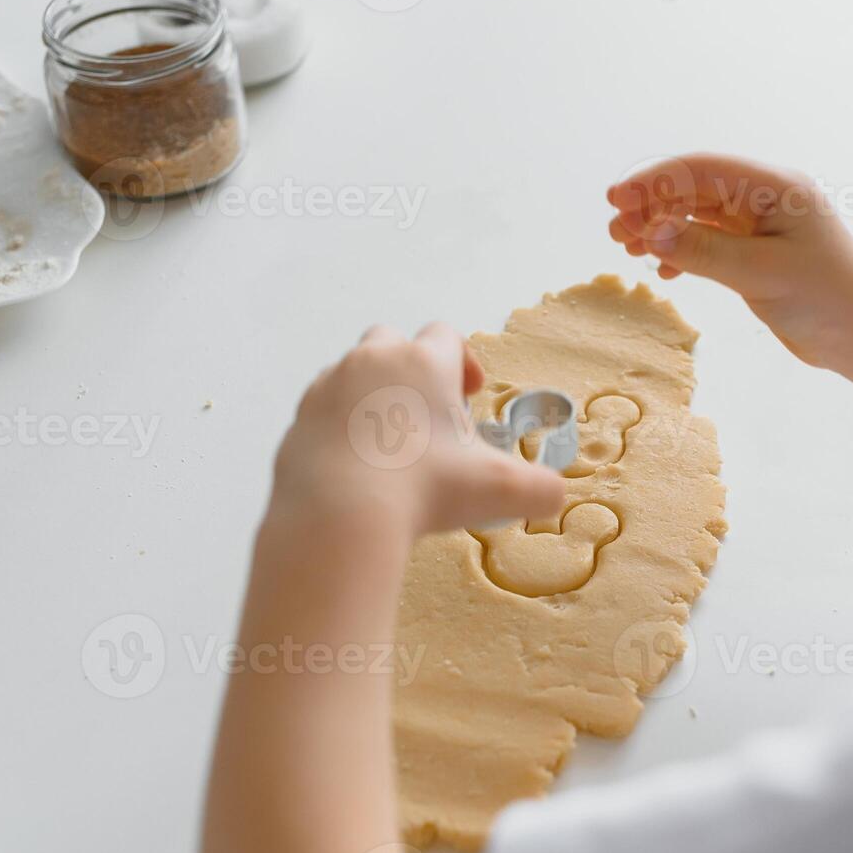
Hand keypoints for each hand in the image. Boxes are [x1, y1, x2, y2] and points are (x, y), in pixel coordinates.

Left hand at [271, 323, 563, 536]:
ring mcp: (327, 388)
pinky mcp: (297, 421)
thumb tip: (555, 495)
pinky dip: (340, 430)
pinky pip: (322, 413)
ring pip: (353, 375)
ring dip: (374, 399)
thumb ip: (539, 488)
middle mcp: (372, 362)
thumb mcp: (501, 491)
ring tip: (392, 447)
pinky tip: (358, 469)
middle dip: (412, 370)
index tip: (469, 397)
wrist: (339, 516)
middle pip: (392, 342)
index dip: (463, 362)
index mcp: (423, 363)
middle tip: (429, 418)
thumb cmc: (426, 489)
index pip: (446, 336)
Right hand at [607, 153, 852, 368]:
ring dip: (662, 228)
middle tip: (615, 232)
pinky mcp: (759, 252)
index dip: (654, 180)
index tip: (616, 199)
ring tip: (628, 249)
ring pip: (699, 215)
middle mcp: (767, 197)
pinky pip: (711, 240)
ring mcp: (763, 224)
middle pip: (695, 189)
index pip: (702, 169)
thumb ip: (704, 250)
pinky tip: (664, 269)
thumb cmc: (827, 300)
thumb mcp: (760, 274)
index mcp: (776, 187)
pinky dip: (683, 249)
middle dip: (652, 206)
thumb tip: (651, 230)